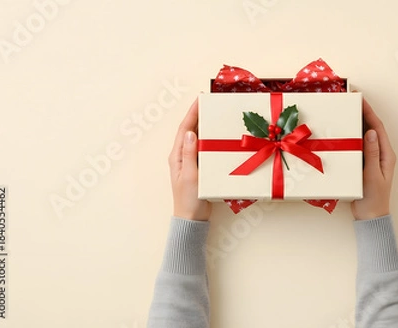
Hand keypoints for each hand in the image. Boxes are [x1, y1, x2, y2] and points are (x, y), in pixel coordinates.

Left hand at [168, 98, 211, 220]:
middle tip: (211, 103)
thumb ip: (189, 154)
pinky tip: (220, 137)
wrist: (192, 218)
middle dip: (199, 115)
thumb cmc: (188, 199)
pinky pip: (205, 149)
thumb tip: (191, 133)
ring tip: (216, 115)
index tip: (200, 99)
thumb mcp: (190, 176)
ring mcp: (191, 162)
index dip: (192, 113)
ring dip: (206, 126)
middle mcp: (183, 156)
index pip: (185, 129)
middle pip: (191, 130)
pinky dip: (211, 140)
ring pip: (198, 139)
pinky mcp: (200, 168)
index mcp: (177, 156)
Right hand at [351, 98, 396, 219]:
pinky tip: (343, 131)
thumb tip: (371, 131)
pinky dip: (351, 136)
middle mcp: (380, 153)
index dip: (369, 112)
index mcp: (386, 154)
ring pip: (364, 135)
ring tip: (346, 110)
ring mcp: (372, 159)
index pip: (377, 127)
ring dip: (356, 122)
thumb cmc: (373, 198)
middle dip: (363, 112)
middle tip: (351, 99)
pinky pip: (358, 145)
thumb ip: (371, 153)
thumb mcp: (372, 175)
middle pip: (372, 128)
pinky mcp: (363, 164)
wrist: (370, 216)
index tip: (359, 99)